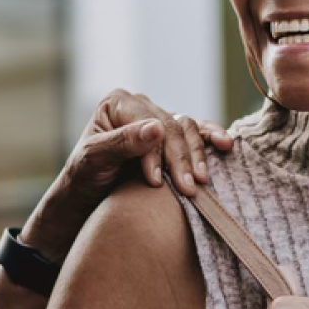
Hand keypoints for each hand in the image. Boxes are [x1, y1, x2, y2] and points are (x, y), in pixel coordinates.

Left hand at [22, 89, 233, 260]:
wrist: (85, 205)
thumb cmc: (82, 181)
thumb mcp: (93, 160)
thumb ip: (121, 143)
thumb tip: (156, 127)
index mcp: (118, 103)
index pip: (149, 121)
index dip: (157, 151)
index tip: (154, 181)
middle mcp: (141, 108)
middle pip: (172, 126)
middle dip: (181, 158)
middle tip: (187, 189)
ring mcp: (159, 123)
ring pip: (188, 130)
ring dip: (198, 155)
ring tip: (201, 181)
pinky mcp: (172, 141)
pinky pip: (197, 135)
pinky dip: (211, 139)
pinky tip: (225, 145)